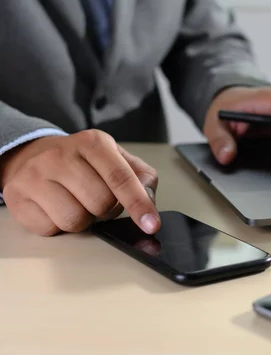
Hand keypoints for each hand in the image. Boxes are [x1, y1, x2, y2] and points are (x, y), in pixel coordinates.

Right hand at [0, 130, 159, 236]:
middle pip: (101, 203)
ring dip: (83, 220)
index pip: (121, 177)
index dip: (139, 204)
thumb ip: (140, 177)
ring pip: (75, 220)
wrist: (32, 155)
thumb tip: (149, 202)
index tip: (151, 225)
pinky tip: (56, 208)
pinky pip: (50, 229)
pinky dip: (58, 226)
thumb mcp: (116, 159)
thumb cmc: (81, 162)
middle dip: (107, 210)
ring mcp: (35, 176)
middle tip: (97, 199)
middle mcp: (61, 155)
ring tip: (77, 203)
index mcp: (93, 143)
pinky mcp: (17, 198)